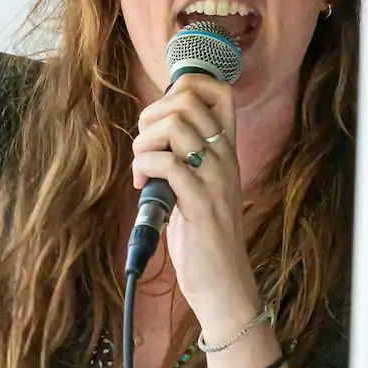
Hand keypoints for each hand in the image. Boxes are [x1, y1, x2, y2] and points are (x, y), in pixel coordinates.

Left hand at [129, 76, 257, 338]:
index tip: (160, 117)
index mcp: (225, 150)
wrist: (223, 282)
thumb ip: (184, 156)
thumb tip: (150, 132)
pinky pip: (167, 163)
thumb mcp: (198, 185)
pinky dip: (144, 167)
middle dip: (151, 115)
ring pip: (175, 124)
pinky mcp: (200, 202)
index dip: (183, 86)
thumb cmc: (203, 236)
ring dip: (144, 141)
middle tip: (144, 146)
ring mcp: (215, 178)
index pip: (219, 89)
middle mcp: (224, 157)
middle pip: (188, 99)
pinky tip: (143, 186)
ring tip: (142, 168)